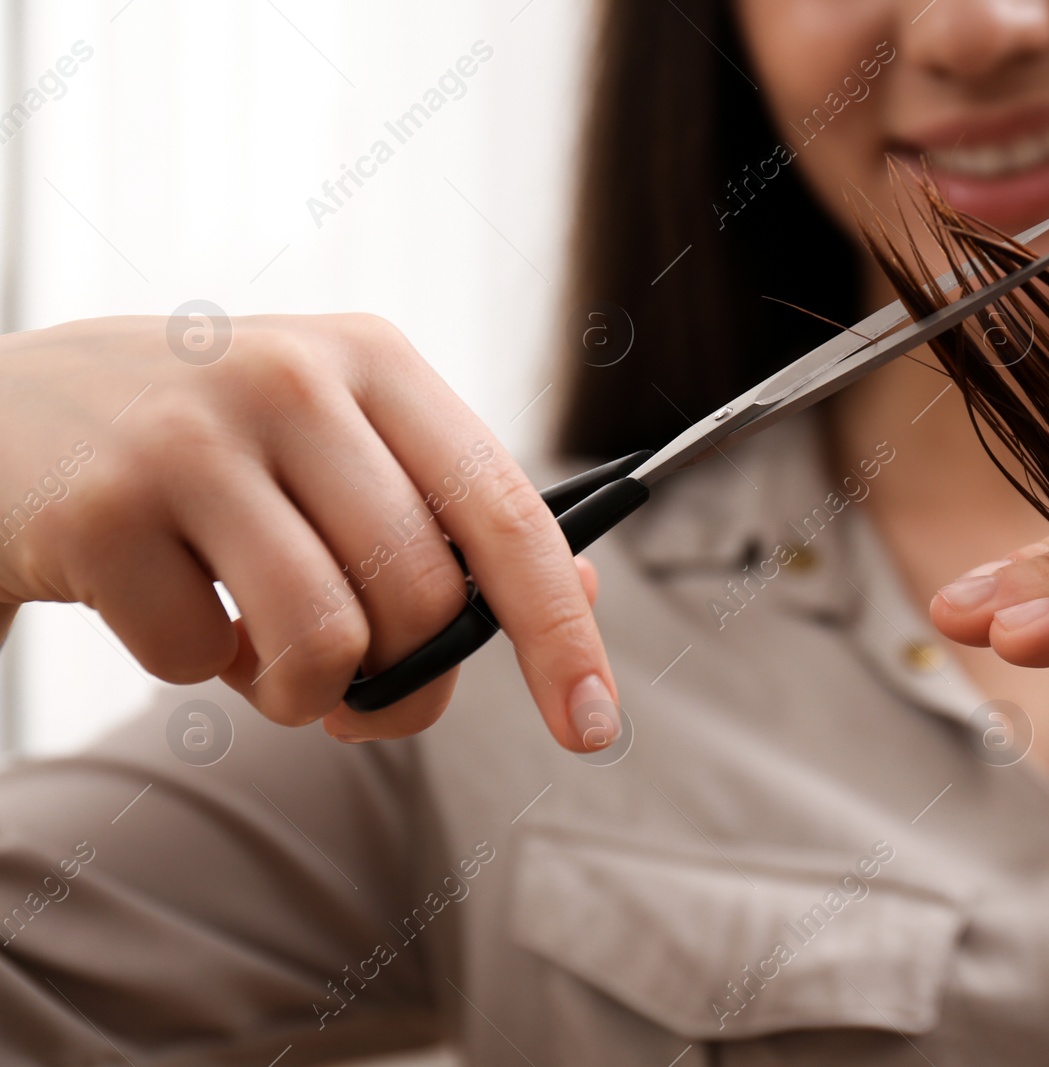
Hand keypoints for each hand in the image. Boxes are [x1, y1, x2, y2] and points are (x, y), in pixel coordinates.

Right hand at [0, 314, 617, 748]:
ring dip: (304, 689)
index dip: (561, 632)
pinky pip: (199, 662)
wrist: (12, 407)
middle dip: (404, 677)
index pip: (507, 514)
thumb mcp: (343, 442)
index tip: (594, 725)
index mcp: (378, 361)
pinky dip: (199, 668)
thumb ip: (454, 515)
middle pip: (421, 597)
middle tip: (362, 685)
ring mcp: (189, 438)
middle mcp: (293, 380)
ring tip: (265, 649)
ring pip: (324, 642)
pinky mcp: (98, 509)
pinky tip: (171, 604)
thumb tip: (582, 597)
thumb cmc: (219, 444)